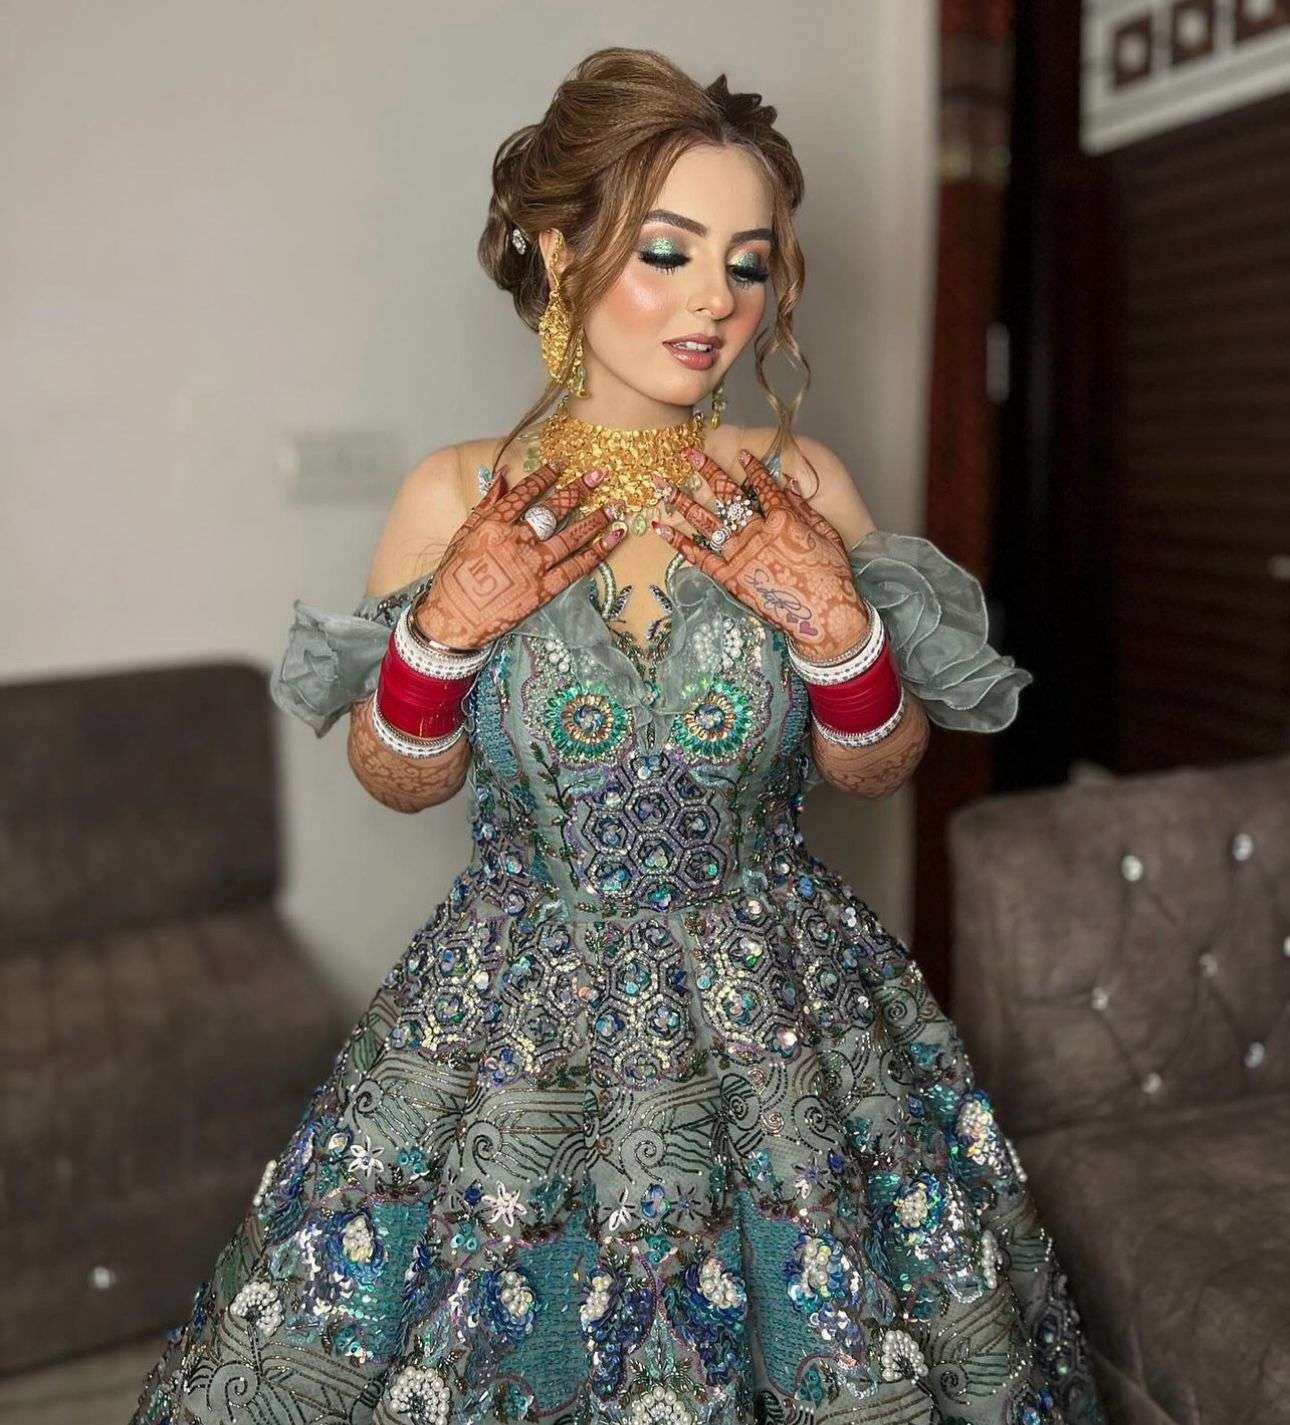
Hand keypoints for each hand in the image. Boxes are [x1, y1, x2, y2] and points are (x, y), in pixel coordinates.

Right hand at [411, 460, 623, 647]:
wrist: (454, 619)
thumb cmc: (454, 577)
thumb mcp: (463, 535)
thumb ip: (485, 505)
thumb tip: (504, 476)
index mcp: (495, 523)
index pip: (525, 493)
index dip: (545, 476)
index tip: (560, 464)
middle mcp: (517, 540)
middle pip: (554, 509)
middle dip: (578, 489)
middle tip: (598, 474)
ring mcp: (533, 565)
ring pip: (572, 535)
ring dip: (596, 518)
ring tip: (615, 506)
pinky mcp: (545, 590)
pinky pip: (577, 567)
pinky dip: (599, 551)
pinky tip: (615, 537)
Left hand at [651, 446, 869, 660]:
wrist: (825, 617)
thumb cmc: (832, 577)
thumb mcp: (827, 536)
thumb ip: (805, 509)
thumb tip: (790, 484)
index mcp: (783, 520)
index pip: (764, 486)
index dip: (752, 468)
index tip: (740, 454)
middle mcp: (757, 534)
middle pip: (728, 496)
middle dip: (707, 470)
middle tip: (689, 452)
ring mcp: (741, 556)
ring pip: (706, 521)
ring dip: (682, 500)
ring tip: (661, 485)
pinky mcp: (730, 579)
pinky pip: (699, 558)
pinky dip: (679, 542)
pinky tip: (661, 528)